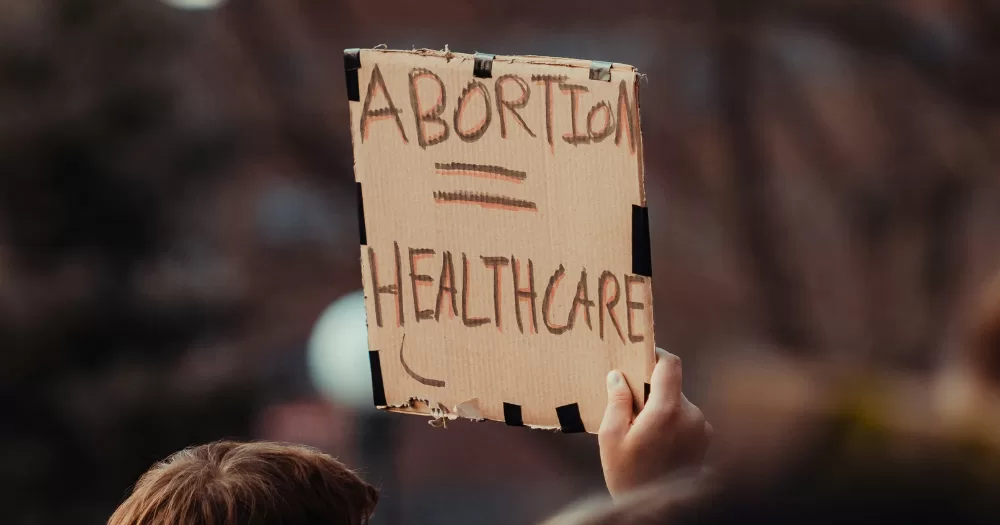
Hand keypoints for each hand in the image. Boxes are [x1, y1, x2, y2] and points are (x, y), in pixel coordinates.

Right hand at [599, 348, 712, 498]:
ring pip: (679, 403)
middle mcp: (691, 415)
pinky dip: (673, 423)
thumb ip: (617, 401)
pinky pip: (687, 420)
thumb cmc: (628, 476)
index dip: (656, 354)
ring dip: (662, 409)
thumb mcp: (611, 438)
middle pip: (671, 386)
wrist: (657, 514)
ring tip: (642, 433)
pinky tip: (657, 444)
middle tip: (631, 406)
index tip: (642, 356)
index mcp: (667, 411)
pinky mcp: (706, 441)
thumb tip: (618, 375)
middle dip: (652, 391)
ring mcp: (702, 429)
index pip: (670, 364)